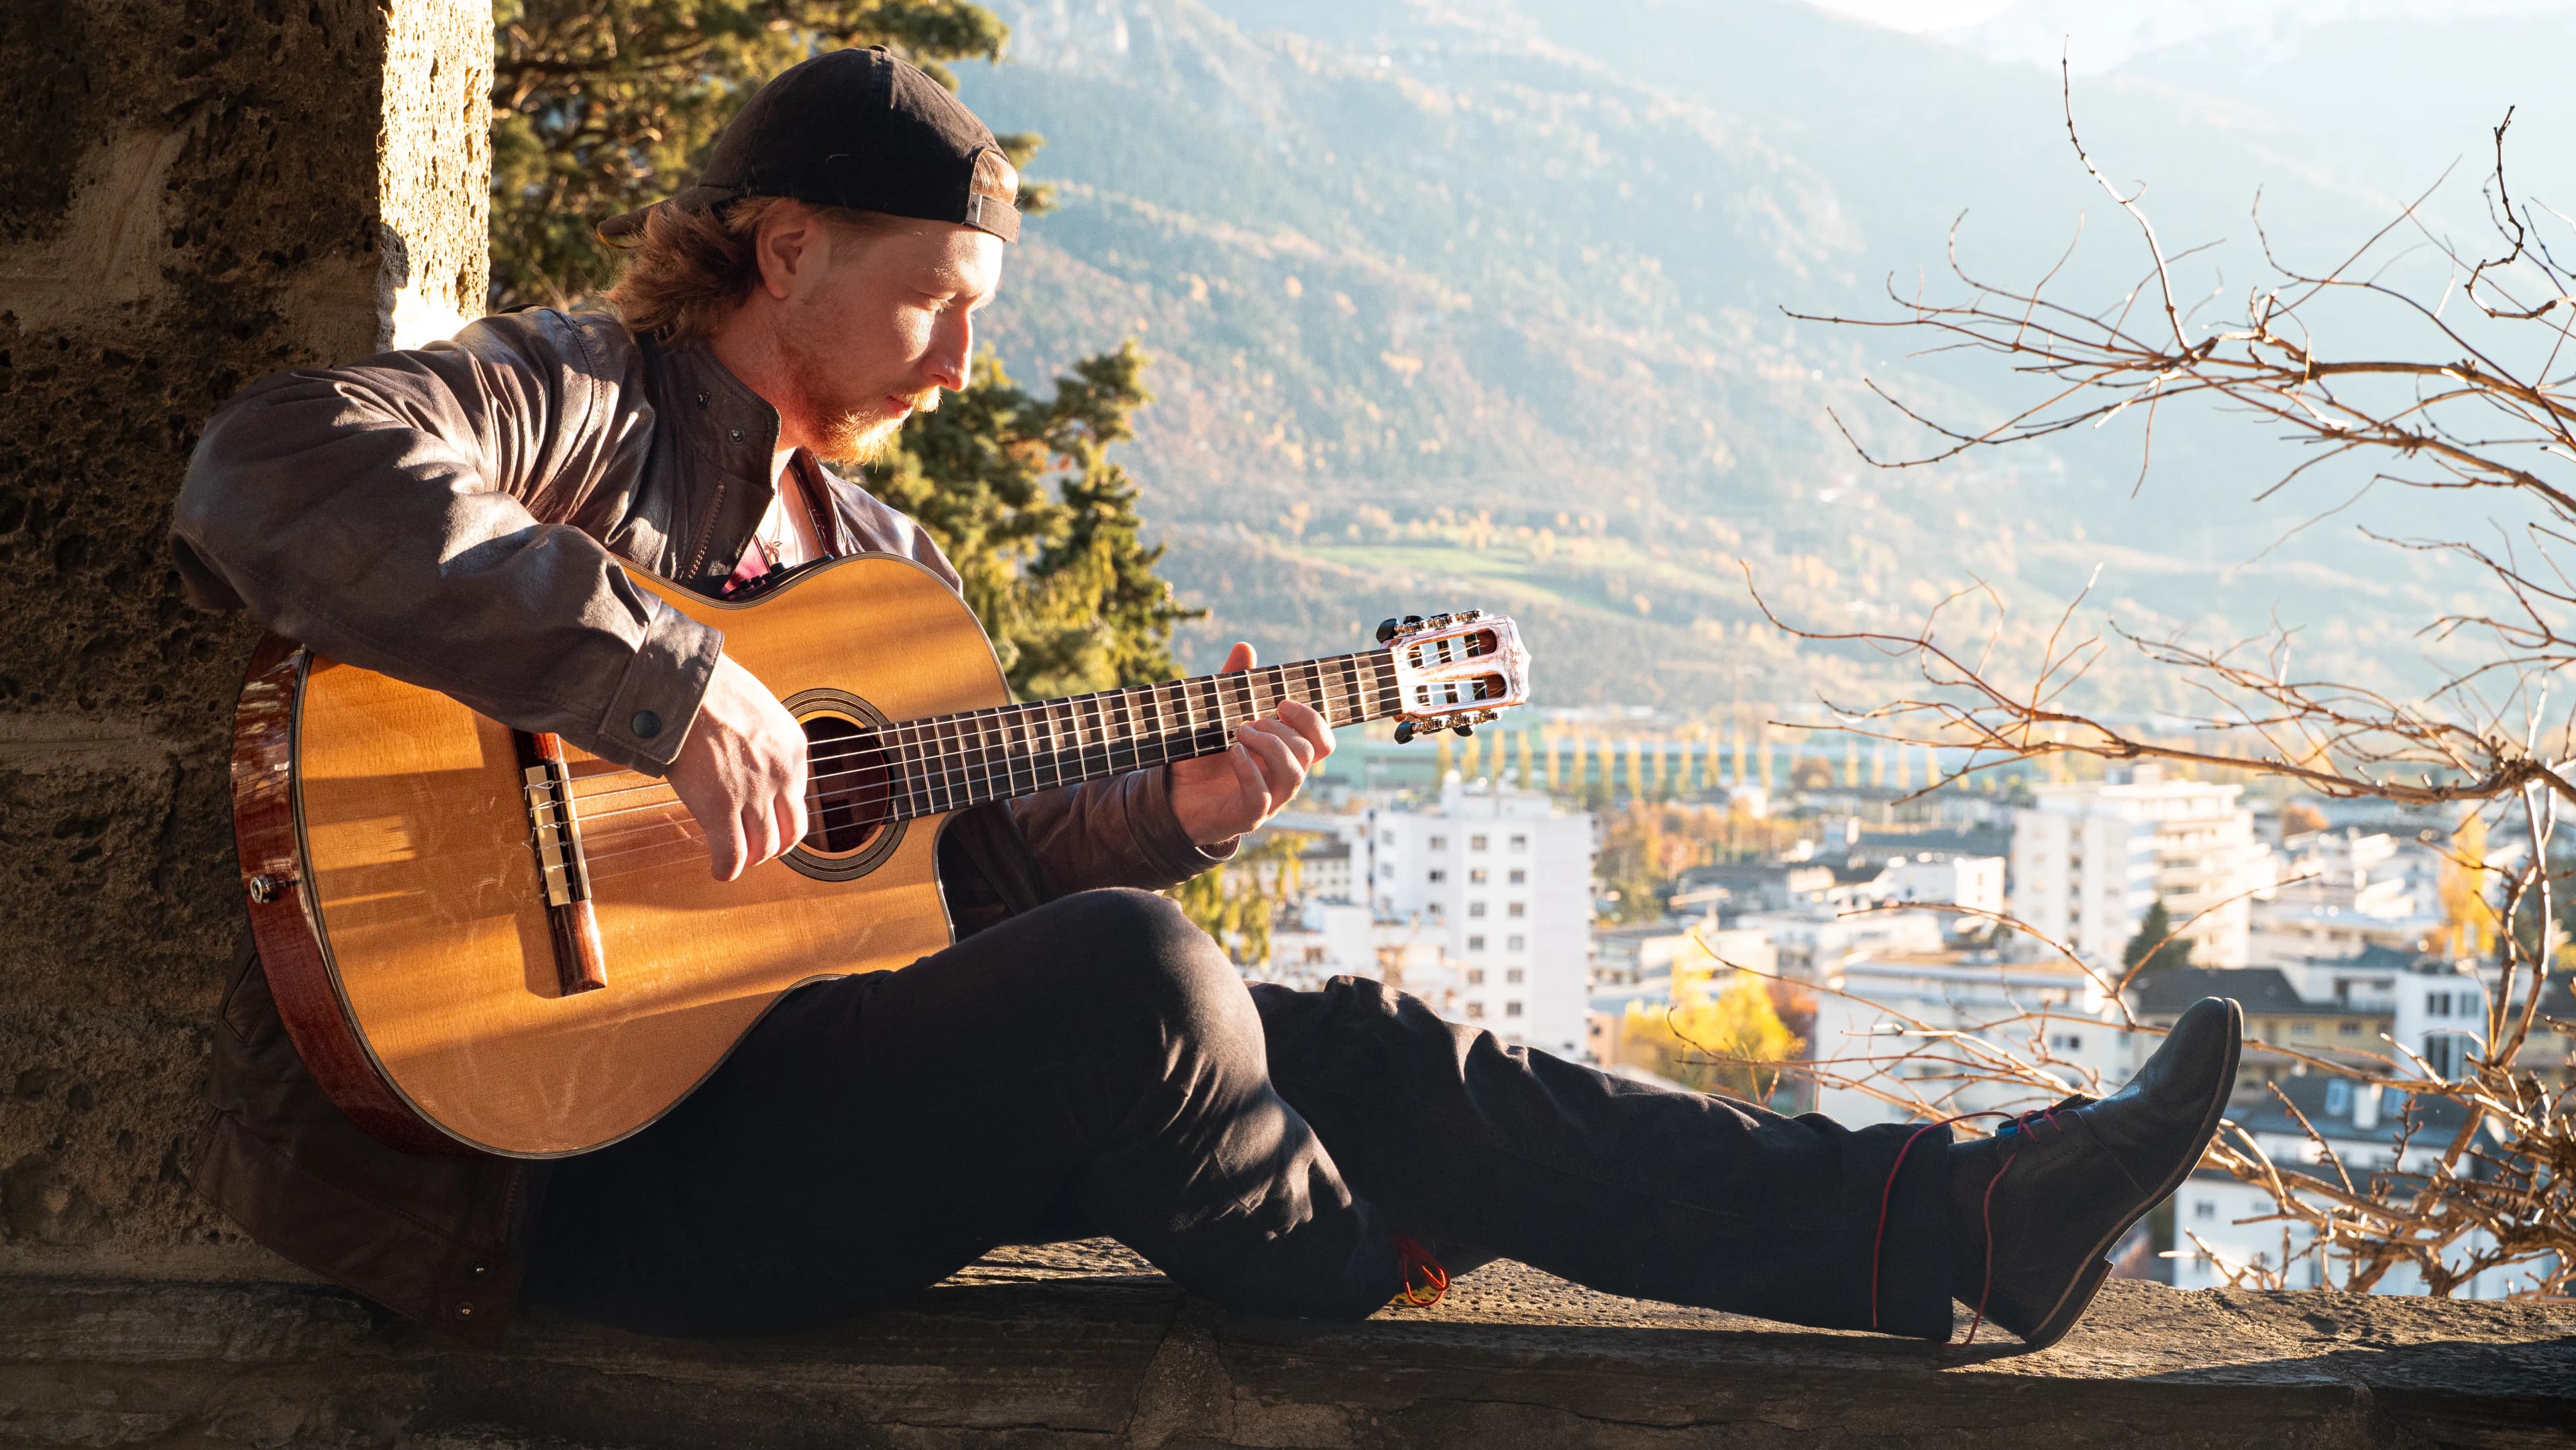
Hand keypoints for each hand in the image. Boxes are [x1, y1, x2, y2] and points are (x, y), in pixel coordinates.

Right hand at [664, 653, 808, 880]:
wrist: (681, 684)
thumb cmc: (709, 688)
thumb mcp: (757, 709)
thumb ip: (762, 740)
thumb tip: (750, 759)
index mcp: (794, 748)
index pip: (799, 797)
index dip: (779, 813)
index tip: (764, 817)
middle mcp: (782, 773)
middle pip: (791, 832)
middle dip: (774, 846)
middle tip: (756, 848)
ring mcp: (753, 793)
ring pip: (764, 848)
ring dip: (751, 858)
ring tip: (736, 857)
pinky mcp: (720, 807)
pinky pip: (732, 854)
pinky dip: (727, 869)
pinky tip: (720, 871)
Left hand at [1168, 642, 1334, 845]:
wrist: (1174, 799)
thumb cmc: (1204, 759)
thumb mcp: (1217, 717)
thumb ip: (1233, 685)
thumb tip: (1245, 647)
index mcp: (1286, 757)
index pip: (1323, 742)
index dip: (1313, 720)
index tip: (1282, 703)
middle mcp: (1284, 780)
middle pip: (1310, 753)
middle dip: (1281, 728)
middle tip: (1248, 721)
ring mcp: (1269, 801)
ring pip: (1294, 775)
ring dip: (1270, 745)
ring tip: (1239, 733)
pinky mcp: (1247, 817)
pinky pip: (1261, 797)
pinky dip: (1248, 770)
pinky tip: (1232, 753)